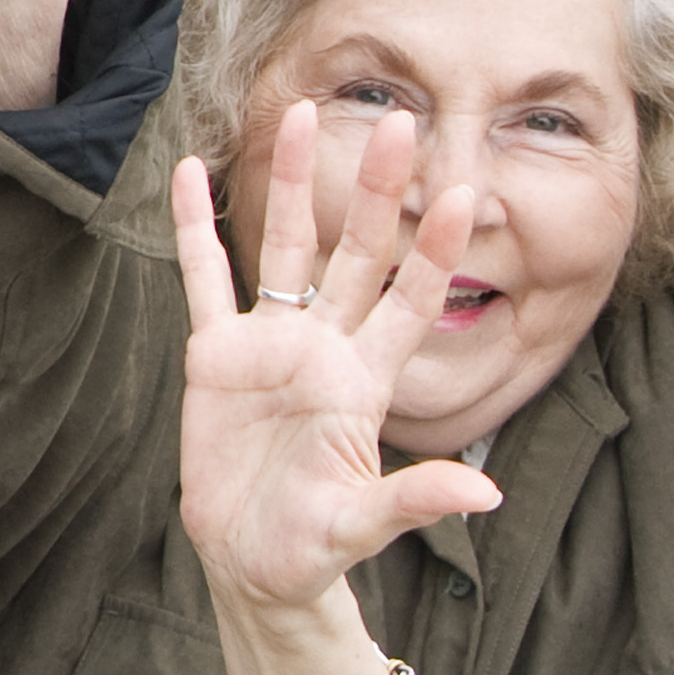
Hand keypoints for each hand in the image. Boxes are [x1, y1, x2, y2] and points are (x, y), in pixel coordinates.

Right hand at [173, 98, 503, 610]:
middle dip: (374, 188)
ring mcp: (268, 346)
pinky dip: (194, 226)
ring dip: (291, 182)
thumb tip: (486, 492)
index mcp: (366, 382)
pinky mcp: (213, 354)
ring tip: (297, 113)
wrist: (252, 562)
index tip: (463, 192)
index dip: (435, 249)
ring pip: (282, 247)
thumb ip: (416, 500)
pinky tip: (188, 172)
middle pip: (355, 252)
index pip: (410, 300)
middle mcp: (324, 349)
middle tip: (397, 121)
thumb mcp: (364, 526)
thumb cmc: (316, 548)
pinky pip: (203, 278)